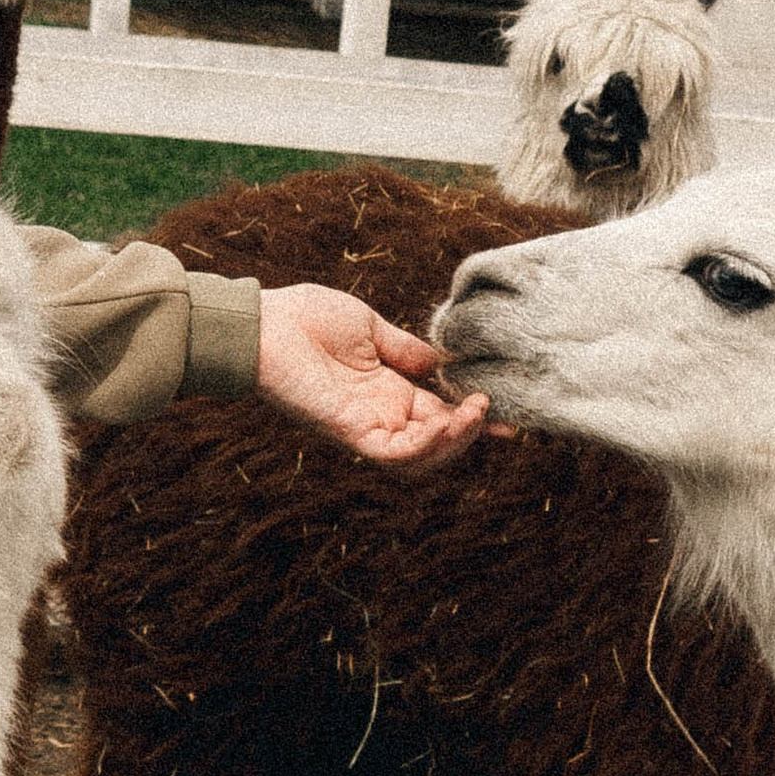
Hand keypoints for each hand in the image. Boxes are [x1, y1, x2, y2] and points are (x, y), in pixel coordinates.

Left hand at [254, 283, 490, 468]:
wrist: (265, 321)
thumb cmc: (308, 317)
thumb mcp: (372, 329)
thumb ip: (408, 350)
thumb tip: (444, 360)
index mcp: (388, 390)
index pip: (439, 414)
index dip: (474, 418)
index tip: (509, 417)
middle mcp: (380, 414)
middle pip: (437, 442)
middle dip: (471, 434)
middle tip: (494, 414)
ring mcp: (365, 426)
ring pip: (420, 458)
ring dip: (453, 443)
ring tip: (474, 415)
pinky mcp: (348, 431)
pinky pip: (393, 455)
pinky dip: (424, 446)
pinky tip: (443, 421)